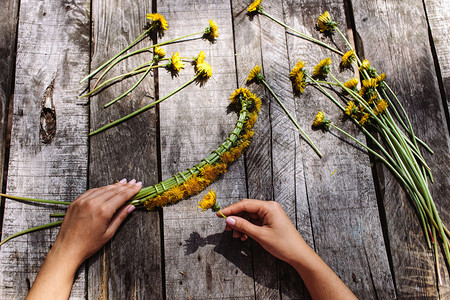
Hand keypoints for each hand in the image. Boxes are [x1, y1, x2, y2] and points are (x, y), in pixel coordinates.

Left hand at [53, 178, 141, 265]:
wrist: (66, 249)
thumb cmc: (89, 245)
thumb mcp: (109, 233)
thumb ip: (120, 217)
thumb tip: (131, 206)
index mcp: (103, 211)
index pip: (121, 196)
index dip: (131, 190)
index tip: (139, 185)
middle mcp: (93, 202)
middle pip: (113, 190)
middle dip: (125, 186)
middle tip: (134, 182)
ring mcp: (83, 201)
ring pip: (102, 189)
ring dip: (114, 186)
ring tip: (123, 183)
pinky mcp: (75, 202)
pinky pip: (91, 191)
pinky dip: (101, 189)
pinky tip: (106, 188)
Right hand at [218, 199, 356, 299]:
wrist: (298, 255)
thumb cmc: (283, 244)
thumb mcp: (260, 235)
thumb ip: (243, 226)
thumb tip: (229, 220)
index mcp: (269, 207)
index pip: (245, 204)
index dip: (231, 209)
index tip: (220, 215)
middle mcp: (269, 208)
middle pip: (246, 210)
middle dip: (236, 219)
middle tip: (226, 228)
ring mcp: (270, 214)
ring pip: (250, 217)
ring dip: (241, 225)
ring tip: (236, 236)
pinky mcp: (270, 221)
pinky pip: (255, 222)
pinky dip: (248, 228)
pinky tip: (244, 236)